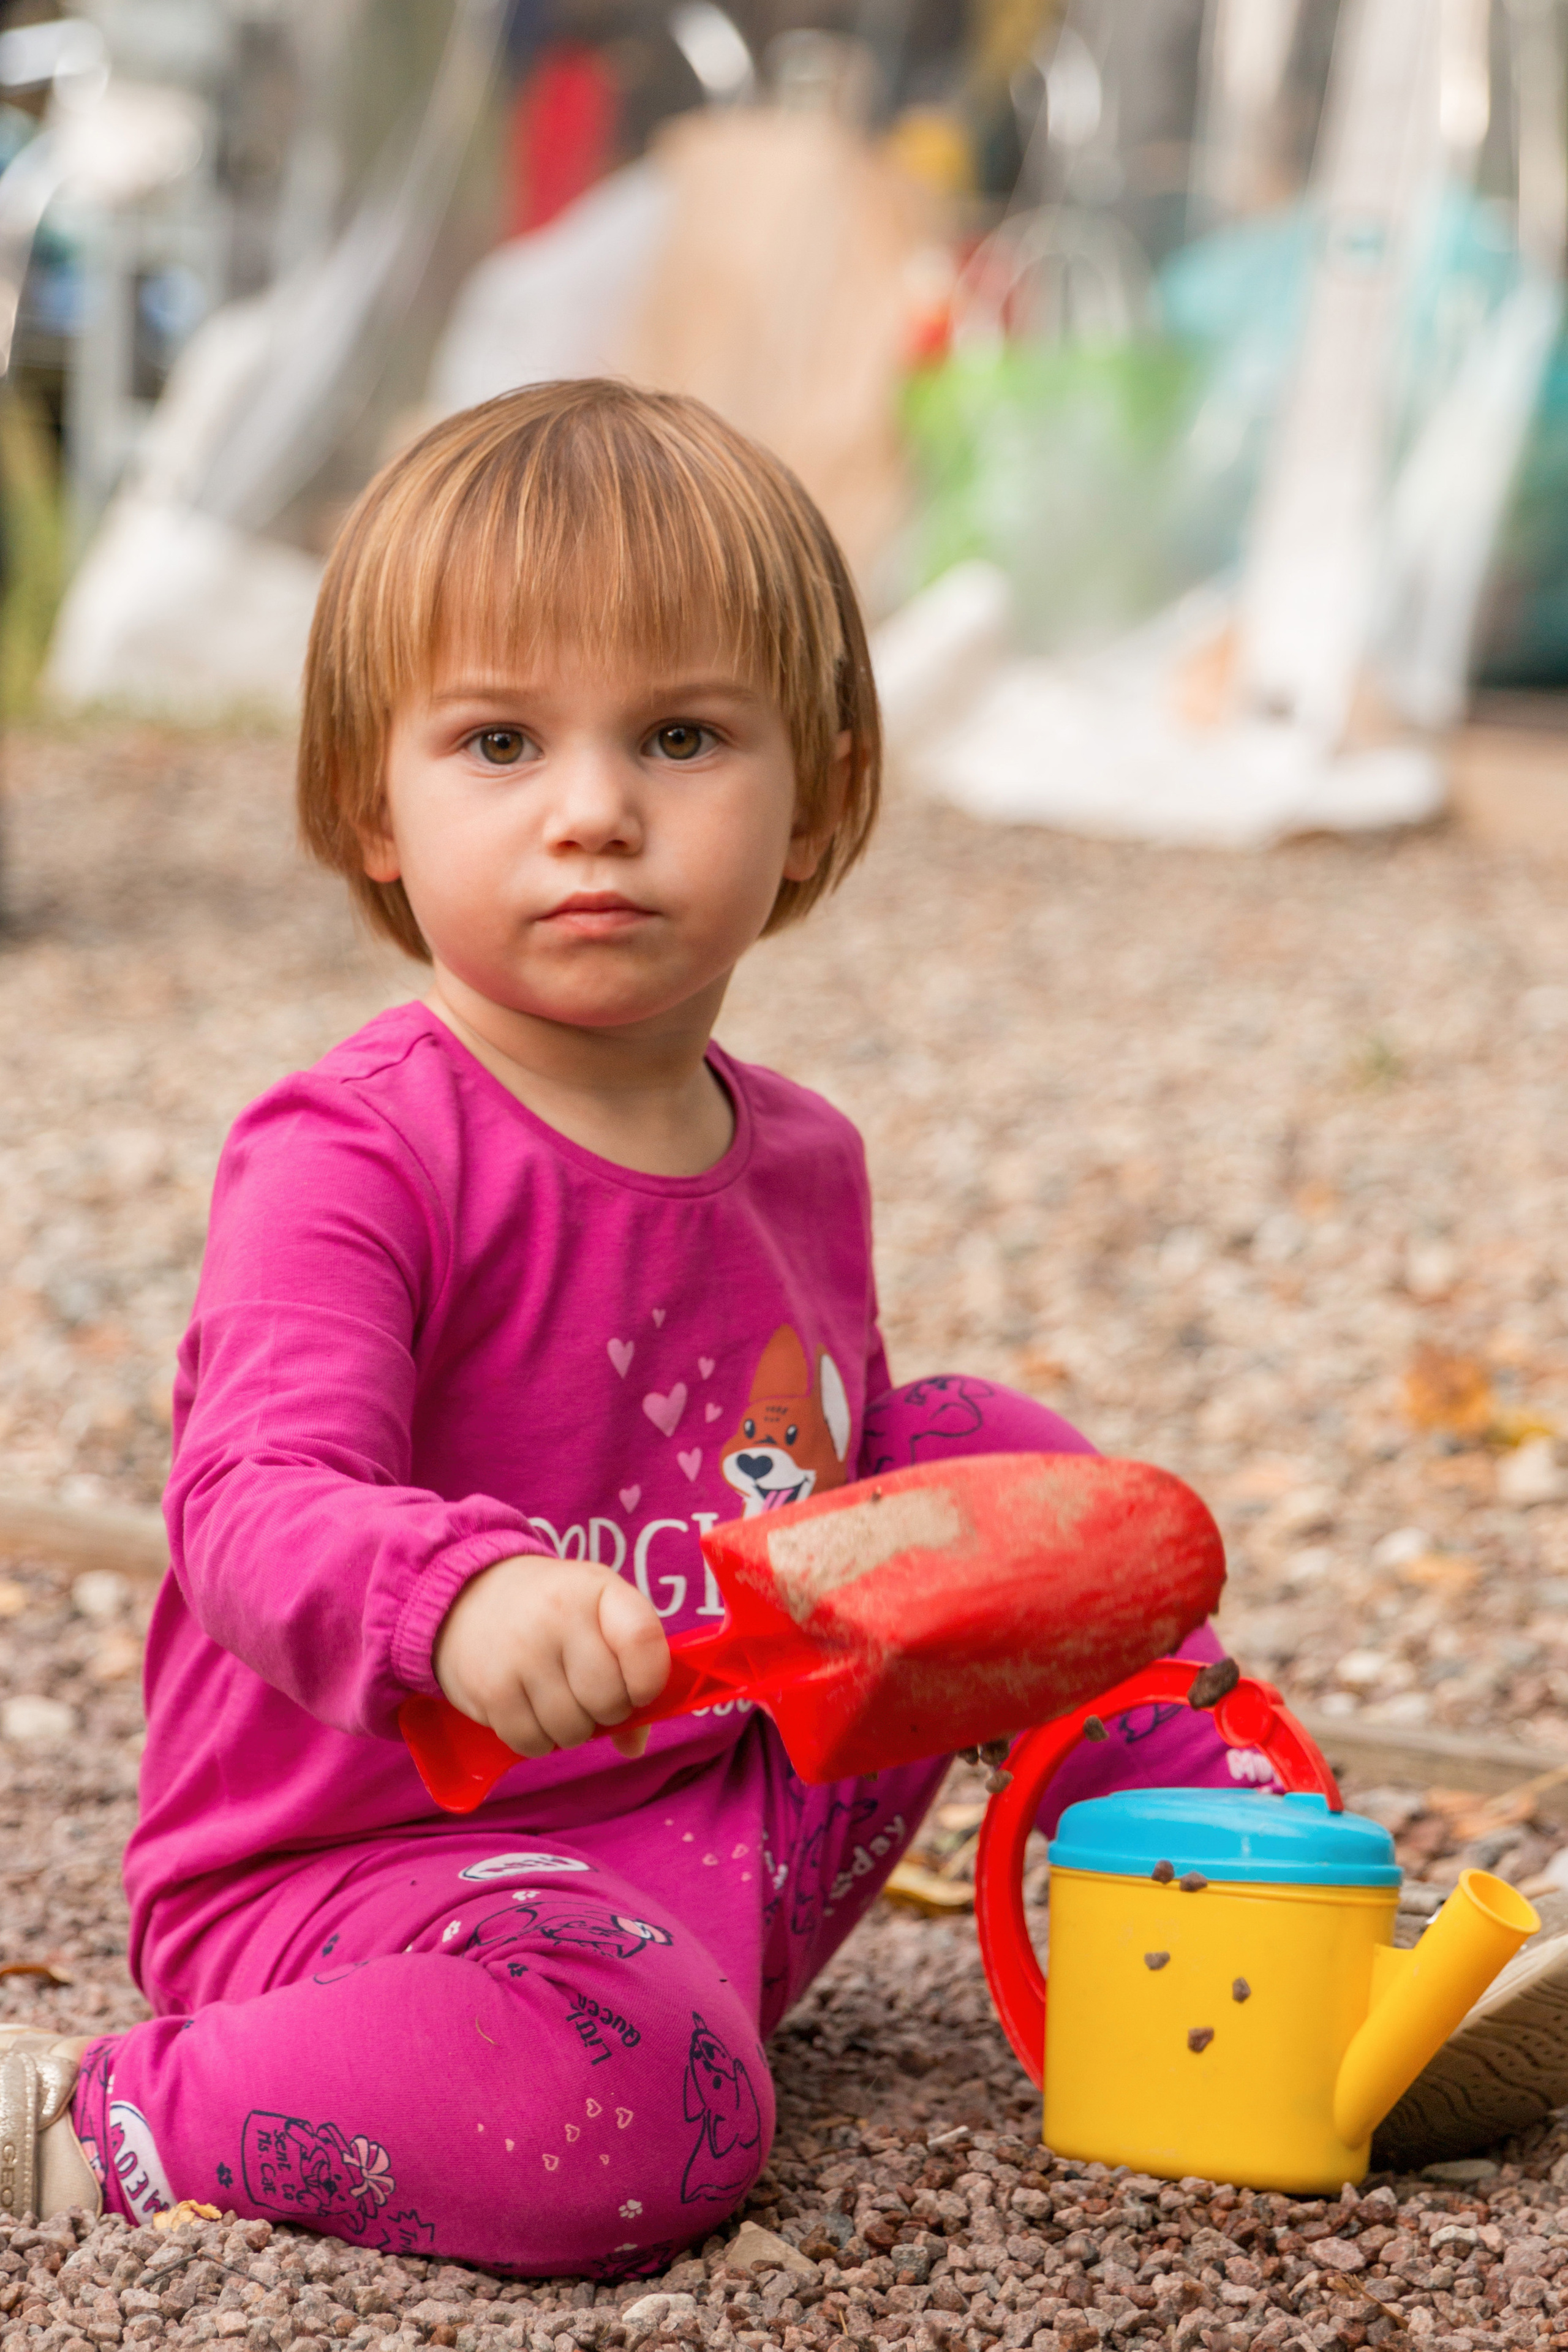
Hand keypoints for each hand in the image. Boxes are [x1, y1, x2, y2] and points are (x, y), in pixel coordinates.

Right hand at [434, 1555, 669, 1759]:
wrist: (467, 1594)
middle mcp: (560, 1615)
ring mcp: (522, 1653)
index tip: (639, 1690)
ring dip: (570, 1729)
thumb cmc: (550, 1610)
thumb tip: (634, 1746)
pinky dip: (537, 1740)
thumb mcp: (596, 1614)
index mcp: (598, 1589)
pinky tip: (528, 1708)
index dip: (650, 1680)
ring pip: (573, 1731)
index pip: (643, 1641)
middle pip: (609, 1701)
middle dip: (605, 1711)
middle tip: (586, 1691)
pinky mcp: (491, 1689)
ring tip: (554, 1697)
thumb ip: (631, 1670)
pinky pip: (534, 1744)